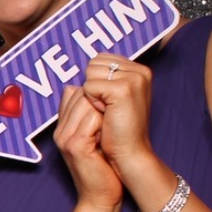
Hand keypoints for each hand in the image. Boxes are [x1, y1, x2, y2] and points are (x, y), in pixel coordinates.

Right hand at [55, 85, 122, 211]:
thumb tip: (93, 95)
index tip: (107, 111)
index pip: (73, 93)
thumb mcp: (93, 139)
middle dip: (100, 102)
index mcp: (62, 128)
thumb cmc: (102, 169)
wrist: (100, 197)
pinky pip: (92, 119)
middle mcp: (59, 131)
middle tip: (111, 122)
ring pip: (87, 103)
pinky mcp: (76, 145)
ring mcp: (65, 137)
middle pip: (79, 95)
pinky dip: (105, 124)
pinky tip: (108, 138)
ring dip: (104, 112)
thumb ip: (89, 118)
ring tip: (109, 132)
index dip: (93, 96)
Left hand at [78, 54, 156, 173]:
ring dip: (91, 94)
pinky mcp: (122, 89)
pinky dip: (91, 101)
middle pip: (93, 63)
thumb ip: (99, 81)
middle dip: (93, 86)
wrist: (129, 152)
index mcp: (138, 70)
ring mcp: (133, 78)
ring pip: (90, 73)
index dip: (96, 81)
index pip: (99, 60)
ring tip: (107, 110)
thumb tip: (71, 81)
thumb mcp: (109, 100)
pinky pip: (88, 86)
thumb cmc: (118, 129)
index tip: (108, 101)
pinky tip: (106, 114)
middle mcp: (140, 70)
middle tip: (107, 107)